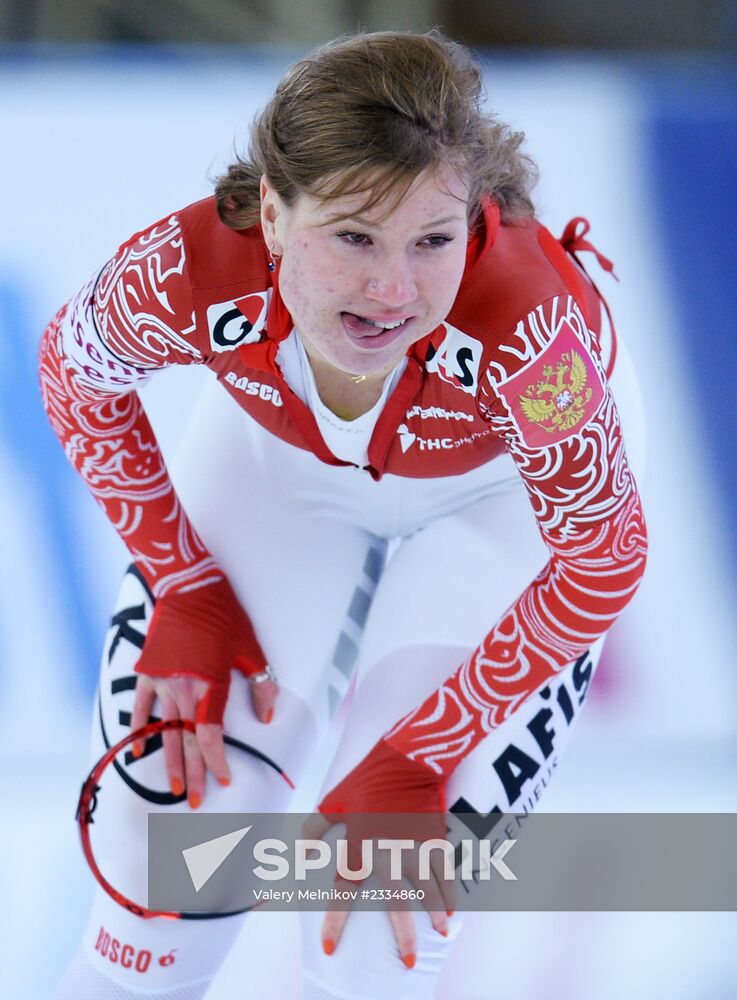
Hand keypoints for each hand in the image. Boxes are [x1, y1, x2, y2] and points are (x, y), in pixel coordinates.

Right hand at [128, 576, 277, 806]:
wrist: (188, 586)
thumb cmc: (224, 615)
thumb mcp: (252, 648)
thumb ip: (261, 685)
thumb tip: (267, 716)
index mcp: (211, 684)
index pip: (213, 735)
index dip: (217, 761)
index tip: (223, 779)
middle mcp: (184, 689)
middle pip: (188, 740)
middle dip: (193, 773)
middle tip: (194, 801)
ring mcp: (162, 681)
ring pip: (166, 730)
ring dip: (169, 761)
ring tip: (172, 787)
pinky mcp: (147, 671)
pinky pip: (140, 706)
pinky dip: (139, 730)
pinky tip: (138, 752)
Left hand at [305, 738, 454, 966]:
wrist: (407, 759)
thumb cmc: (367, 778)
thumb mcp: (333, 801)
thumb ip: (314, 828)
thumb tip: (301, 853)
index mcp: (360, 844)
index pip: (343, 889)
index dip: (335, 920)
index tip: (329, 947)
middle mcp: (387, 851)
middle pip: (396, 902)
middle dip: (402, 935)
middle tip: (406, 962)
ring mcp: (415, 846)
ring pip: (427, 890)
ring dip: (435, 915)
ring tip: (440, 935)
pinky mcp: (435, 839)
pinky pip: (446, 872)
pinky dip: (451, 893)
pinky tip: (453, 911)